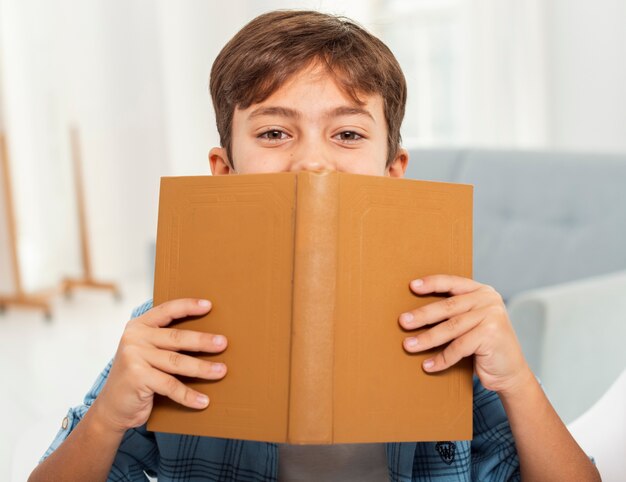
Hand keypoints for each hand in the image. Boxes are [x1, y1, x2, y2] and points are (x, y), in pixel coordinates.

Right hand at [92, 298, 227, 432]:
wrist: (112, 408)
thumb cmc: (138, 377)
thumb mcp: (147, 353)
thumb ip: (165, 342)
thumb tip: (207, 338)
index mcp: (139, 325)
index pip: (167, 310)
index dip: (188, 306)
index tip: (209, 305)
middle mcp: (134, 337)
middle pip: (177, 337)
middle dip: (203, 341)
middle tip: (224, 343)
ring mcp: (134, 357)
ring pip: (177, 362)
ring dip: (202, 368)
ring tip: (221, 371)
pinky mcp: (137, 377)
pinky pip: (170, 385)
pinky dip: (189, 395)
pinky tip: (203, 401)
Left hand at [398, 275, 530, 393]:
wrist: (510, 372)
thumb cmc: (483, 346)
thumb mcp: (471, 322)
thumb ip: (453, 312)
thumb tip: (413, 313)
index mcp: (482, 291)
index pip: (452, 283)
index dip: (431, 283)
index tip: (412, 286)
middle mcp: (489, 300)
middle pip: (448, 306)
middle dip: (423, 315)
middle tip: (403, 322)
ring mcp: (492, 316)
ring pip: (451, 328)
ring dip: (427, 338)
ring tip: (409, 345)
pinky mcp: (491, 335)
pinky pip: (458, 347)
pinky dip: (441, 358)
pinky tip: (428, 365)